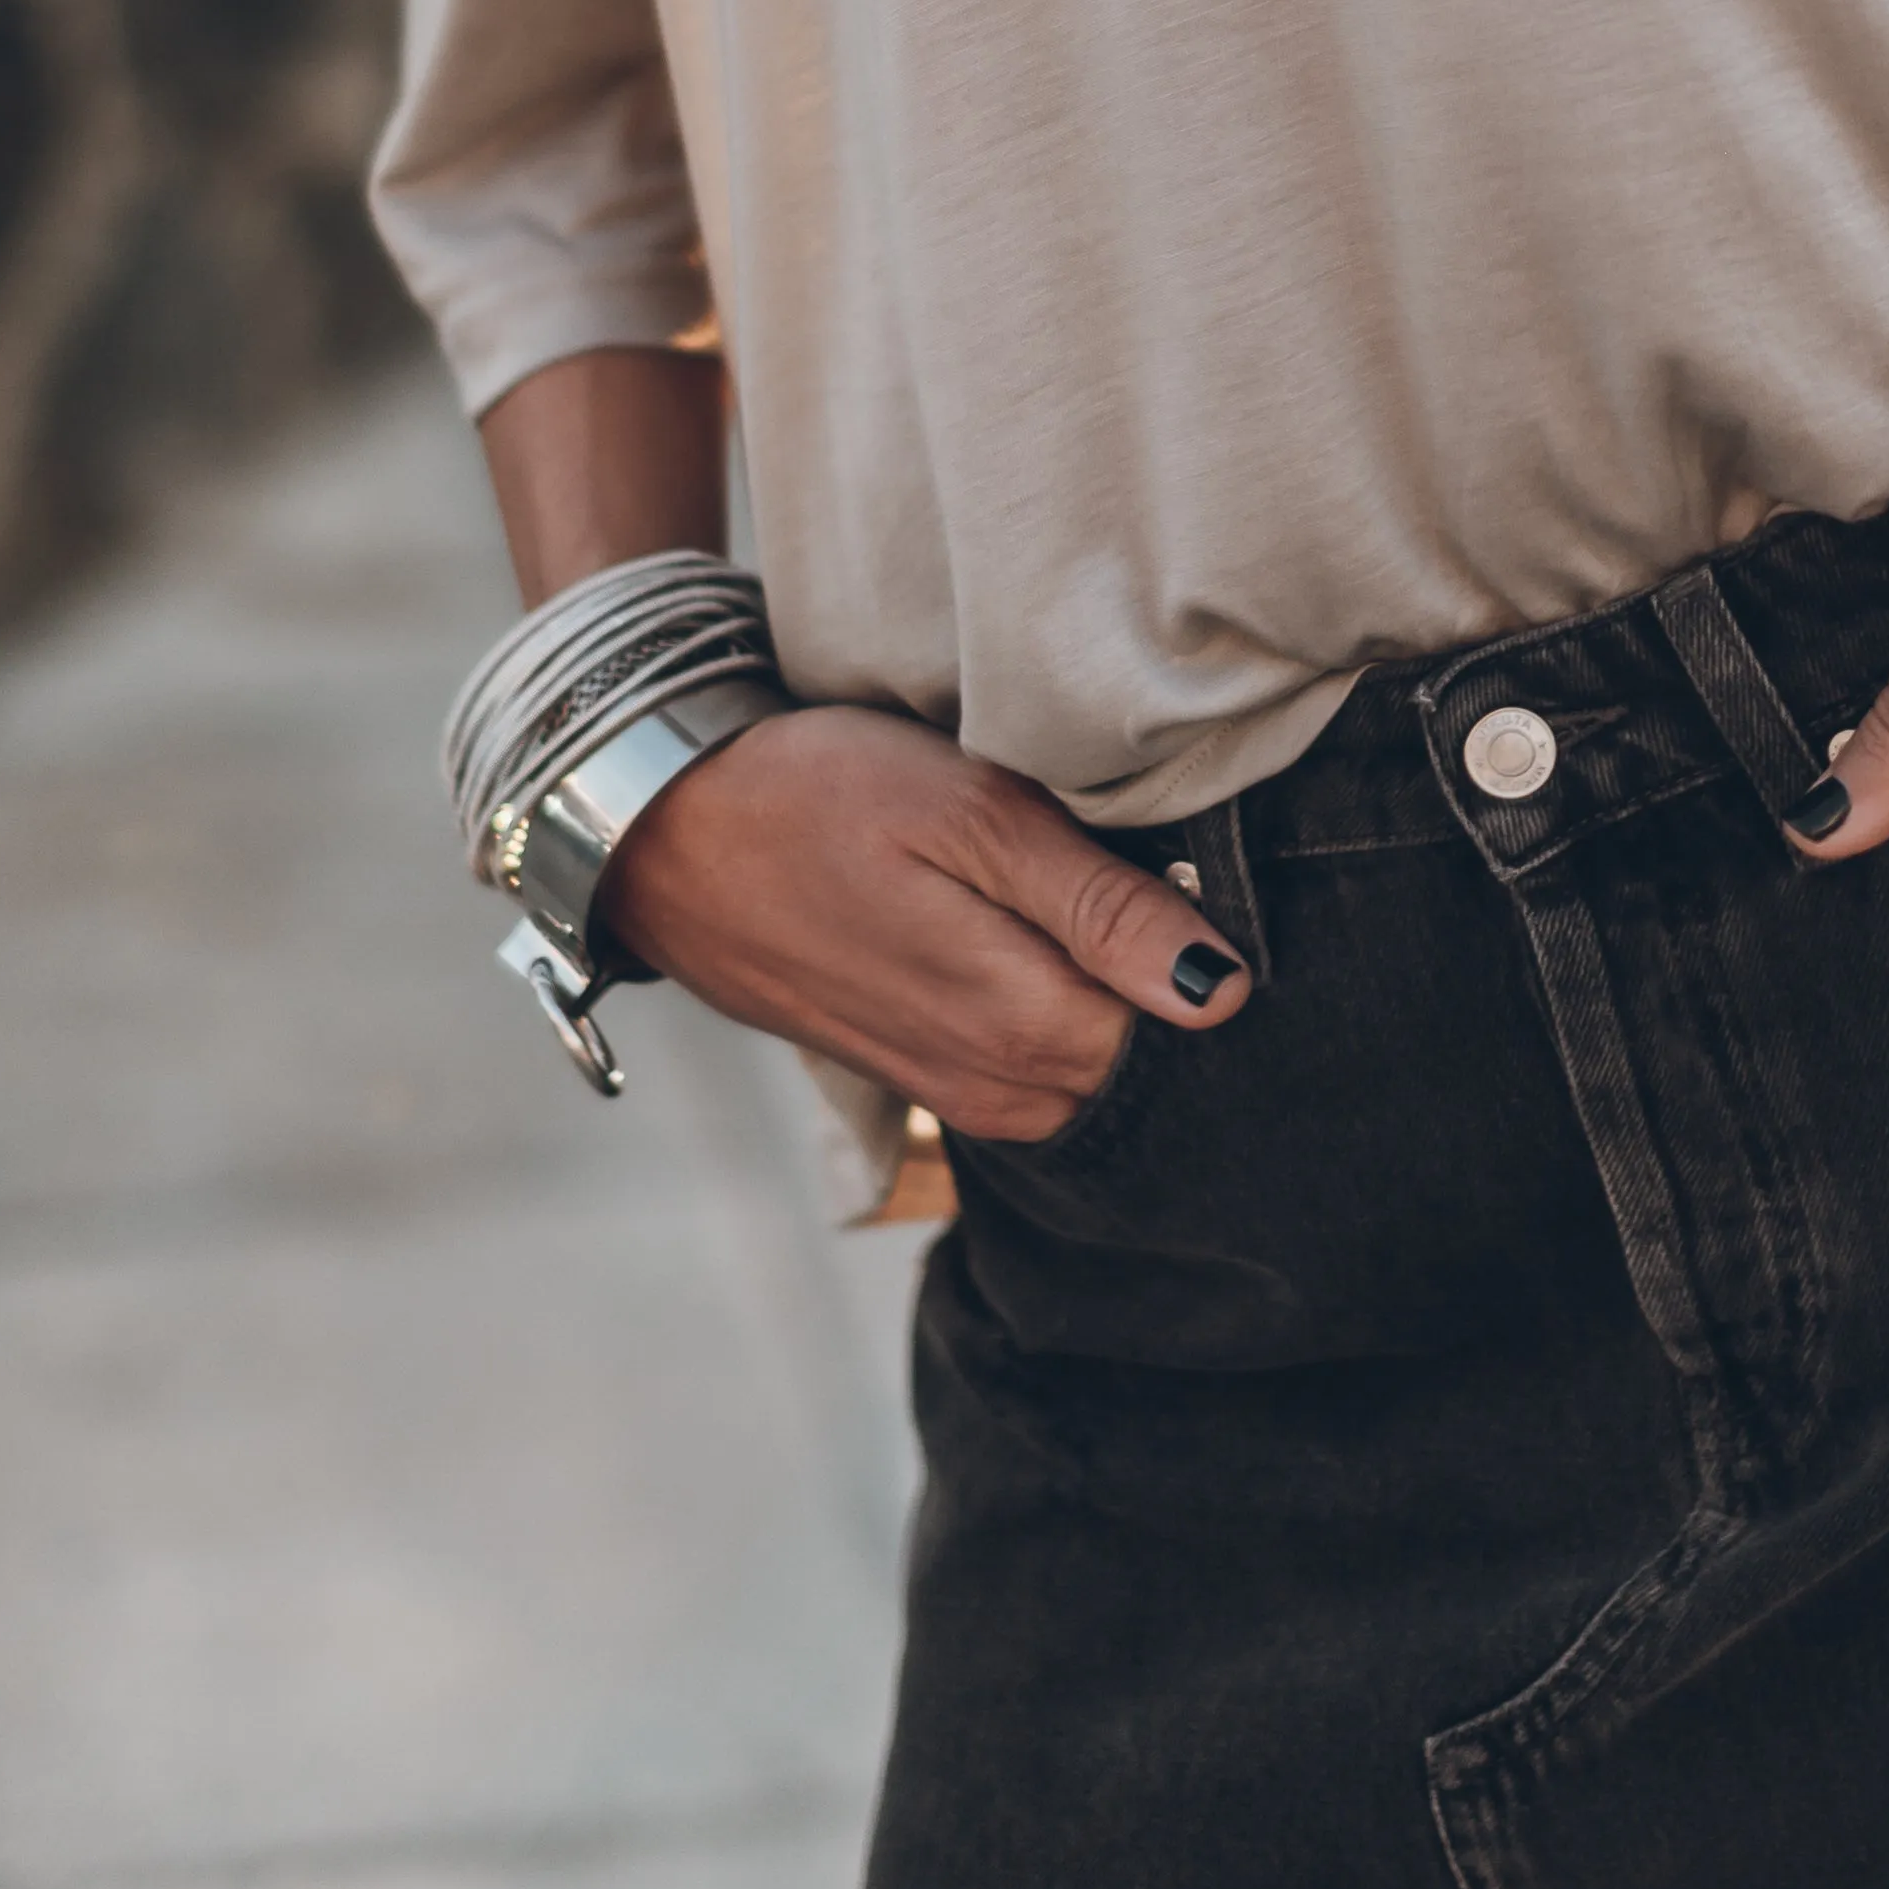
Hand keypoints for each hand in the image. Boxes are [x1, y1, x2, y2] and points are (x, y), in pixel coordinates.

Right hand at [598, 702, 1250, 1139]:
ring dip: (1096, 999)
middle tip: (1120, 870)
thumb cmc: (821, 797)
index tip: (1168, 866)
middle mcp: (995, 1085)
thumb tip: (1221, 988)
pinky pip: (1026, 1076)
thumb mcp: (973, 815)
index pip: (1185, 1024)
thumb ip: (1101, 908)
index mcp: (1023, 1021)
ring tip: (1061, 900)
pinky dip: (1044, 1017)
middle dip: (1152, 980)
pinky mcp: (916, 1076)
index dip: (1196, 944)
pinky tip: (1019, 942)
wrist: (666, 837)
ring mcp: (951, 1091)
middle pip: (1139, 1056)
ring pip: (1084, 1071)